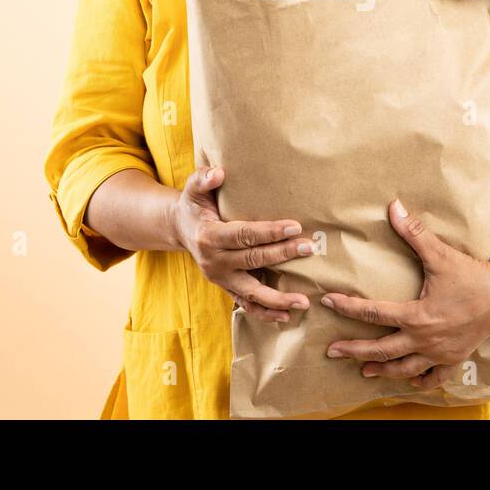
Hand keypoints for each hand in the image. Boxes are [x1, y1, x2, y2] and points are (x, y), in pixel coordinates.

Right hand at [169, 164, 314, 322]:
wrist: (180, 229)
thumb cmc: (193, 205)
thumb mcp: (193, 188)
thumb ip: (203, 178)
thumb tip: (218, 173)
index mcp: (209, 237)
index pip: (244, 235)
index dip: (269, 232)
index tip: (295, 227)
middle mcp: (214, 262)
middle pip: (253, 260)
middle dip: (283, 255)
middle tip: (309, 249)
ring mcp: (220, 279)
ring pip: (252, 292)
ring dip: (278, 299)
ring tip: (303, 302)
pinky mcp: (226, 288)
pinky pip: (246, 304)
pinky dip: (265, 312)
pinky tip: (286, 316)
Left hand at [322, 198, 489, 389]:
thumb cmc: (472, 275)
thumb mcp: (441, 254)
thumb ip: (414, 233)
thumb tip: (393, 207)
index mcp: (417, 316)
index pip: (374, 313)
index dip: (348, 307)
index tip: (328, 301)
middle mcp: (425, 339)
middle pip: (382, 349)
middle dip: (354, 350)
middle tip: (331, 351)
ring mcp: (440, 353)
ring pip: (403, 369)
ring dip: (381, 369)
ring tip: (363, 370)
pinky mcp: (454, 360)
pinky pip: (433, 378)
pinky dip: (419, 381)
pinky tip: (408, 380)